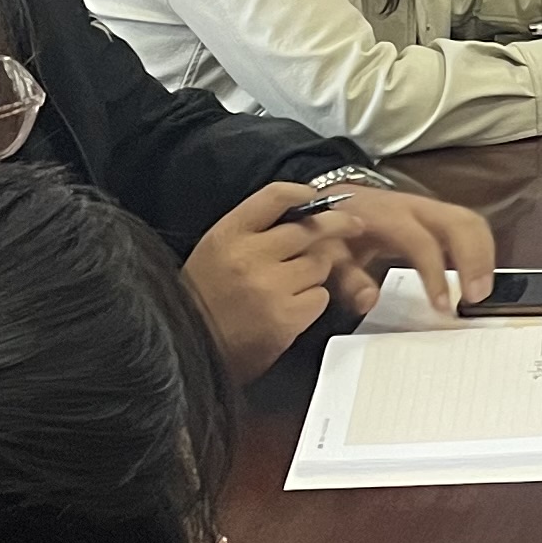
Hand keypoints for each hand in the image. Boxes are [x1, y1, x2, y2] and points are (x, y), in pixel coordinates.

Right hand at [184, 182, 345, 381]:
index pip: (276, 196)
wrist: (189, 349)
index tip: (319, 197)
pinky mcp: (286, 316)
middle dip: (336, 226)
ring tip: (292, 285)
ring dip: (316, 272)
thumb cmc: (205, 301)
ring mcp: (269, 286)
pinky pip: (320, 296)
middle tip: (352, 225)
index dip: (303, 193)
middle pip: (310, 227)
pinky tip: (291, 309)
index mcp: (228, 234)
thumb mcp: (216, 250)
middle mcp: (249, 255)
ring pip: (320, 263)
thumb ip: (254, 230)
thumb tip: (303, 211)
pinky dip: (312, 302)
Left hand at [313, 183, 495, 316]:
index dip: (435, 273)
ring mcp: (429, 207)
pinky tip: (477, 278)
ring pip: (470, 221)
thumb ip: (347, 277)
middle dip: (474, 259)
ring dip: (483, 256)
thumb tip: (369, 301)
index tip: (443, 306)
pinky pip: (469, 226)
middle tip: (476, 297)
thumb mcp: (328, 254)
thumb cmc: (332, 230)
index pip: (421, 241)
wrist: (331, 200)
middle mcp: (414, 206)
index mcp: (386, 215)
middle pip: (458, 222)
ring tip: (481, 291)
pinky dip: (480, 251)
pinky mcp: (437, 215)